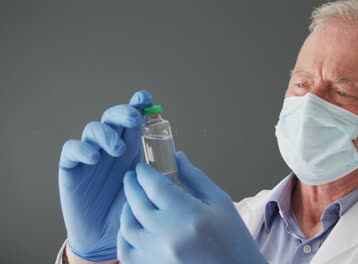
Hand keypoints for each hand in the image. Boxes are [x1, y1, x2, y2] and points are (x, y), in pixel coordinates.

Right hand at [58, 90, 151, 261]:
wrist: (105, 238)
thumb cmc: (130, 210)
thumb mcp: (149, 189)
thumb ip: (159, 170)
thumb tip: (178, 153)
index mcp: (131, 147)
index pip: (132, 119)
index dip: (137, 105)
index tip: (146, 98)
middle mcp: (110, 146)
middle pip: (113, 117)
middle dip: (124, 113)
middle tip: (135, 119)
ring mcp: (90, 155)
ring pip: (93, 129)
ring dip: (106, 133)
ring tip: (118, 149)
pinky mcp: (71, 168)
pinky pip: (71, 150)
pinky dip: (82, 149)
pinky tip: (94, 157)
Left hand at [117, 152, 266, 263]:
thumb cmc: (233, 239)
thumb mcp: (219, 201)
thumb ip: (194, 177)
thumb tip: (176, 157)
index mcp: (188, 215)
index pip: (154, 185)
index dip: (145, 172)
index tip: (143, 166)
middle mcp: (167, 235)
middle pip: (137, 202)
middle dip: (133, 184)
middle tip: (133, 176)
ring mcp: (155, 255)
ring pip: (128, 225)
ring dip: (127, 207)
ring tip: (133, 199)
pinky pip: (125, 250)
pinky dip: (124, 234)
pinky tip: (132, 224)